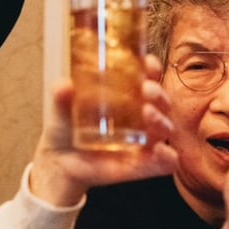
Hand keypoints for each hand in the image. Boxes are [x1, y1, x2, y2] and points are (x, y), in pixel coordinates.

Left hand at [28, 63, 176, 206]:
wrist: (61, 161)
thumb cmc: (66, 127)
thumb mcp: (60, 108)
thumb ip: (60, 96)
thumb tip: (64, 86)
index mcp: (128, 94)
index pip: (148, 77)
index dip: (152, 68)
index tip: (147, 63)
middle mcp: (142, 115)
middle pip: (161, 101)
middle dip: (158, 93)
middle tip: (146, 90)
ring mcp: (145, 140)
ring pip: (165, 128)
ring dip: (161, 120)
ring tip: (147, 114)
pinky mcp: (145, 165)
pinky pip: (165, 163)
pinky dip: (168, 157)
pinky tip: (161, 151)